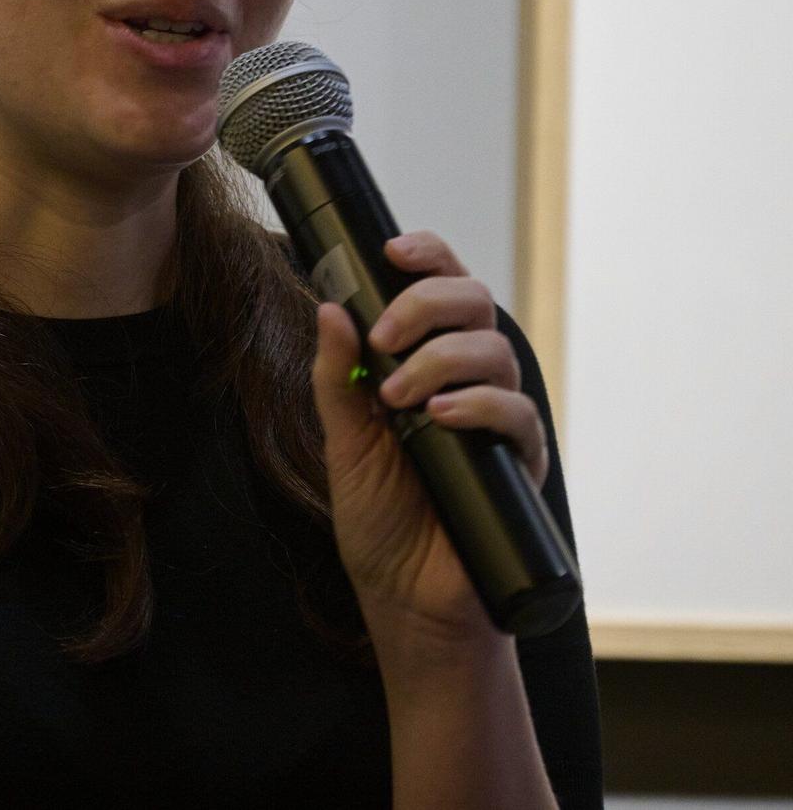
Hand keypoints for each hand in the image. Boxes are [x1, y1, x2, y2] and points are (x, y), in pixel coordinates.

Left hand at [309, 230, 549, 649]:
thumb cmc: (380, 519)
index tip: (392, 250)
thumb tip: (330, 306)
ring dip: (442, 359)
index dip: (426, 256)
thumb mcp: (343, 440)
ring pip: (495, 350)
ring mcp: (496, 420)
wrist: (407, 599)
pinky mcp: (519, 462)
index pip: (440, 289)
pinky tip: (440, 416)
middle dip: (427, 304)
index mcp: (424, 364)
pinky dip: (478, 404)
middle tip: (386, 338)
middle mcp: (467, 382)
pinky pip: (517, 413)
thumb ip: (337, 377)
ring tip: (399, 396)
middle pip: (474, 303)